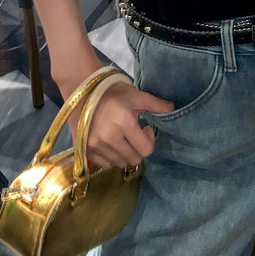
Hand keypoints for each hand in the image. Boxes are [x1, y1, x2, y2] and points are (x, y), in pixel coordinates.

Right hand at [58, 74, 173, 170]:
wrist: (81, 91)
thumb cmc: (111, 91)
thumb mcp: (135, 94)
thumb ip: (155, 104)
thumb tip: (172, 109)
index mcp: (124, 122)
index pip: (146, 150)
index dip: (149, 141)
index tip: (145, 129)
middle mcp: (109, 137)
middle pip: (134, 159)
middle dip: (137, 149)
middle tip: (133, 135)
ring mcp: (96, 145)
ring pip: (120, 163)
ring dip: (124, 153)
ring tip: (121, 138)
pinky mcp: (85, 150)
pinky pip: (105, 164)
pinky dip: (110, 157)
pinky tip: (109, 143)